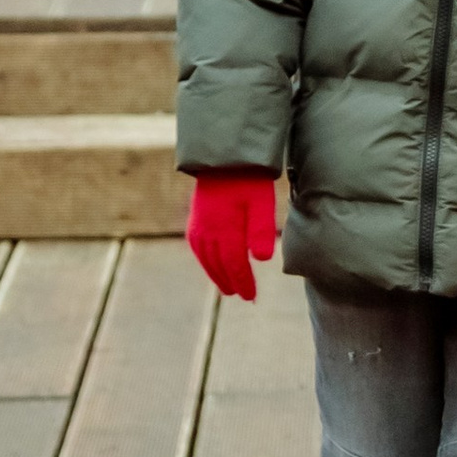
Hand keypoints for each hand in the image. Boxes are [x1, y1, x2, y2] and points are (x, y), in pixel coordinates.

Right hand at [186, 170, 279, 299]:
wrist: (223, 159)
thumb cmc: (248, 180)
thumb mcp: (262, 202)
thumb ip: (261, 230)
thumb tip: (261, 260)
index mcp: (224, 229)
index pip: (235, 265)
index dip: (243, 282)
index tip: (251, 297)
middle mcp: (207, 232)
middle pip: (220, 266)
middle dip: (232, 283)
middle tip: (245, 297)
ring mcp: (198, 227)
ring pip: (206, 259)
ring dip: (217, 275)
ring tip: (229, 289)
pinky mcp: (195, 221)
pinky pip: (198, 249)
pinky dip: (206, 262)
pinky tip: (213, 266)